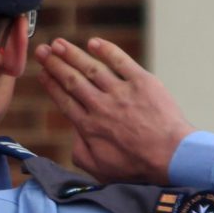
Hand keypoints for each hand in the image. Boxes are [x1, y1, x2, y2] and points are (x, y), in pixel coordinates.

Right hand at [34, 37, 194, 183]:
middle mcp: (100, 106)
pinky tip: (94, 42)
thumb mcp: (101, 170)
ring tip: (59, 43)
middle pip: (72, 80)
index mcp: (89, 127)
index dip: (51, 84)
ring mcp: (121, 92)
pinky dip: (106, 50)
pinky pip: (121, 61)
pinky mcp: (142, 82)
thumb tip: (72, 136)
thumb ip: (80, 153)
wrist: (171, 157)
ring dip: (72, 54)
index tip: (42, 72)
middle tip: (42, 50)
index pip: (64, 100)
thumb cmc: (138, 167)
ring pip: (91, 68)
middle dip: (54, 64)